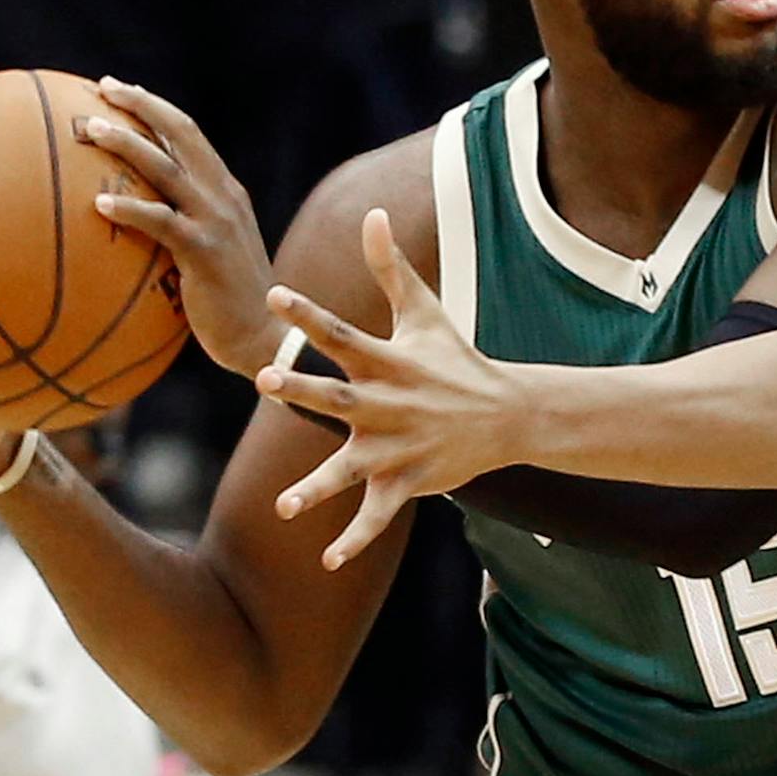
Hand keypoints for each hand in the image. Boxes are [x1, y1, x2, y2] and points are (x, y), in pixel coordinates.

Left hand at [79, 78, 278, 374]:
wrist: (264, 338)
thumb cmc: (228, 305)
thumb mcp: (210, 255)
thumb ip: (182, 230)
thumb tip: (132, 226)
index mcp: (226, 193)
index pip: (190, 136)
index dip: (156, 108)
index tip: (120, 90)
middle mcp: (224, 197)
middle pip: (182, 134)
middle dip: (141, 105)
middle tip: (102, 87)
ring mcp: (216, 222)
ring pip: (167, 168)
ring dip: (127, 143)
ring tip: (89, 129)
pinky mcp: (205, 252)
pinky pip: (161, 222)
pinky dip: (130, 209)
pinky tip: (97, 204)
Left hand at [255, 209, 522, 568]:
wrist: (508, 414)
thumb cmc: (456, 359)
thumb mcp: (425, 311)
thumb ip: (390, 267)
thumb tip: (373, 213)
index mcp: (388, 362)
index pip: (343, 332)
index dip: (309, 313)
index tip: (275, 294)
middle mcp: (388, 405)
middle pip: (339, 397)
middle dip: (304, 390)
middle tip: (268, 379)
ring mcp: (397, 448)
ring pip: (351, 470)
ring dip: (319, 487)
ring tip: (286, 505)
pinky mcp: (406, 483)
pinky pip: (377, 516)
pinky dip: (355, 541)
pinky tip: (326, 562)